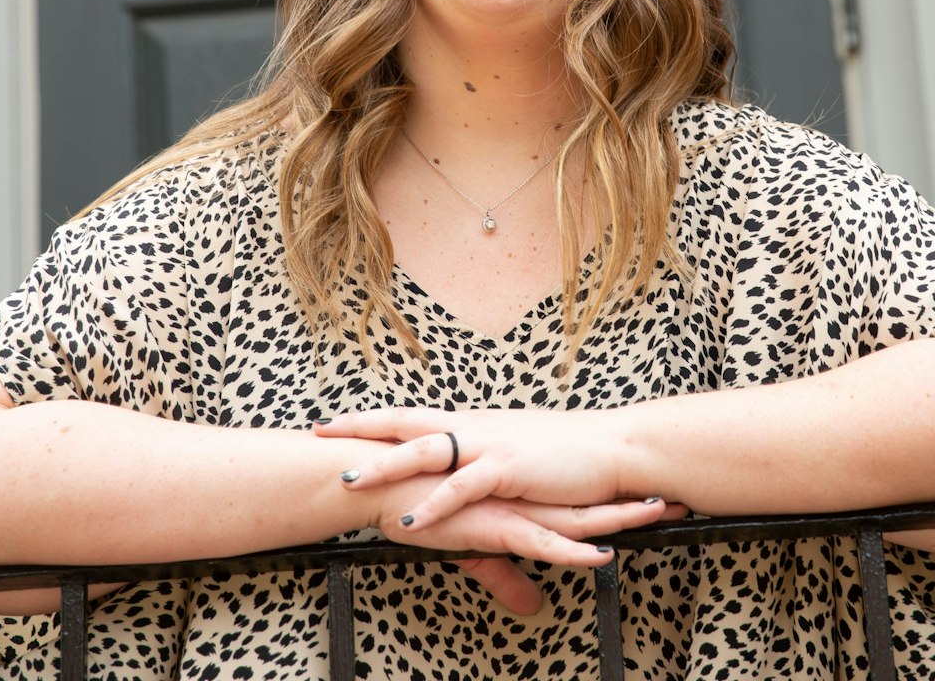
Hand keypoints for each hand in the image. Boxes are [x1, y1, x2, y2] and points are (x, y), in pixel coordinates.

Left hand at [320, 406, 639, 529]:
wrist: (615, 447)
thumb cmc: (571, 455)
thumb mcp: (518, 454)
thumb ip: (486, 462)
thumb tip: (463, 469)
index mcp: (474, 424)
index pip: (413, 416)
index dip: (373, 418)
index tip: (335, 420)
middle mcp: (476, 427)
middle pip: (407, 421)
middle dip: (361, 426)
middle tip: (319, 430)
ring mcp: (491, 444)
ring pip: (427, 450)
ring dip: (385, 465)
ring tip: (348, 481)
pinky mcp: (510, 468)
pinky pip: (463, 487)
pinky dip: (433, 503)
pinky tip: (408, 518)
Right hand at [364, 473, 678, 615]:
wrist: (377, 483)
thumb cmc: (416, 507)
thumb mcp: (470, 551)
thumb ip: (505, 580)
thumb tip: (532, 610)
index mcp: (521, 495)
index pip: (580, 498)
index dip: (619, 500)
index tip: (656, 496)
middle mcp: (524, 498)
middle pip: (592, 503)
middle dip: (636, 504)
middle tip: (680, 500)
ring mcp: (512, 509)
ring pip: (576, 519)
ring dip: (619, 519)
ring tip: (659, 514)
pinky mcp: (493, 525)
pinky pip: (541, 543)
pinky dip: (573, 552)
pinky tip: (601, 556)